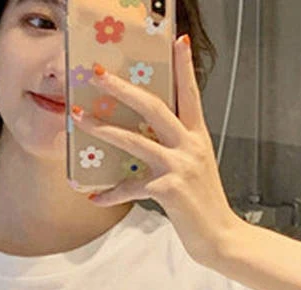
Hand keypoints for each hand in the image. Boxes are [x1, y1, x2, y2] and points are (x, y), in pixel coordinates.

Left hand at [69, 35, 241, 264]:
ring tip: (80, 119)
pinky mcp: (169, 190)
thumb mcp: (194, 169)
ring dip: (104, 129)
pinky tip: (95, 197)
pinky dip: (111, 193)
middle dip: (124, 89)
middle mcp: (190, 147)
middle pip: (155, 107)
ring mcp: (180, 167)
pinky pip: (131, 187)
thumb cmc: (203, 205)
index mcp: (198, 138)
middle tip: (100, 75)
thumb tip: (143, 142)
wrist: (220, 237)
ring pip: (135, 140)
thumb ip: (175, 151)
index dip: (184, 68)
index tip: (177, 42)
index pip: (190, 95)